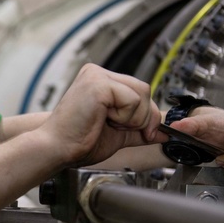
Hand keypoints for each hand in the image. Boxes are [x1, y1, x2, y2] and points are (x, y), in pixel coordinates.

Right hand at [43, 64, 162, 166]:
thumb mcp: (118, 134)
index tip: (142, 133)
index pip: (139, 90)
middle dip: (143, 117)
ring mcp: (97, 75)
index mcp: (100, 81)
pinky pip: (132, 99)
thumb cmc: (78, 141)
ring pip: (141, 93)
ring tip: (108, 124)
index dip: (146, 115)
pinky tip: (104, 120)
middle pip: (144, 89)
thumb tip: (165, 132)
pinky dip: (125, 117)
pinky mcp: (99, 84)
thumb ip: (140, 129)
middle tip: (120, 129)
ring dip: (133, 118)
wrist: (58, 149)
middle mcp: (98, 73)